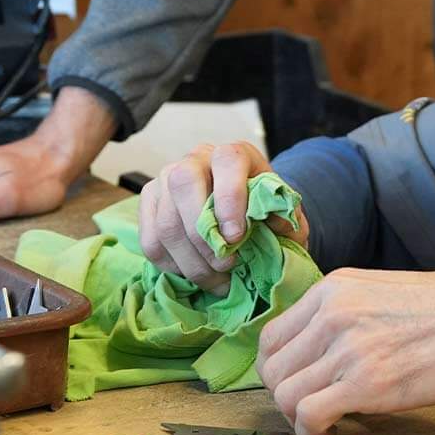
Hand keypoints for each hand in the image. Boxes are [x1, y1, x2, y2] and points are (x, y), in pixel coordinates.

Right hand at [134, 141, 303, 292]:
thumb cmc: (261, 211)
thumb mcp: (282, 213)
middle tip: (227, 266)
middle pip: (183, 185)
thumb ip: (284, 217)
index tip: (237, 236)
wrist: (239, 210)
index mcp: (233, 154)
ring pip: (166, 222)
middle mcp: (195, 160)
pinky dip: (173, 265)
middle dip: (204, 236)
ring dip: (192, 262)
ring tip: (217, 280)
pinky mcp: (149, 203)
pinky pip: (151, 241)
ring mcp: (166, 179)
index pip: (227, 161)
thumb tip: (276, 223)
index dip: (230, 197)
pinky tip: (196, 272)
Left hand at [256, 268, 434, 434]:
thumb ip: (343, 312)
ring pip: (284, 393)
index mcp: (333, 289)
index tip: (293, 383)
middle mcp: (331, 314)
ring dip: (295, 418)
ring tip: (320, 424)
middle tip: (306, 409)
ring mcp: (346, 349)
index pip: (271, 335)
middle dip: (283, 395)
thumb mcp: (381, 291)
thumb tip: (318, 345)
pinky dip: (310, 432)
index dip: (277, 368)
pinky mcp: (364, 385)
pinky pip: (309, 415)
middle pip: (272, 367)